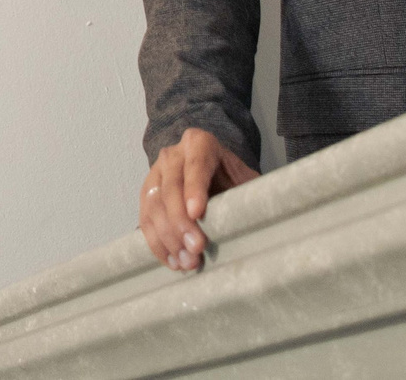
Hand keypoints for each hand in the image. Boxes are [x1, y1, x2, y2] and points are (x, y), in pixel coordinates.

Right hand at [139, 127, 257, 270]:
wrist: (213, 174)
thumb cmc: (232, 180)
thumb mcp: (244, 180)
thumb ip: (249, 192)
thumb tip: (260, 217)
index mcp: (199, 143)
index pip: (195, 165)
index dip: (195, 189)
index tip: (197, 213)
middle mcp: (173, 155)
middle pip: (171, 188)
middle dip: (181, 222)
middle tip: (196, 248)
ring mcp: (155, 173)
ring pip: (154, 205)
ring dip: (168, 238)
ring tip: (187, 262)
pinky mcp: (146, 195)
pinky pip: (145, 219)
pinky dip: (157, 243)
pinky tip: (172, 261)